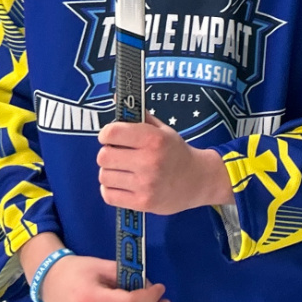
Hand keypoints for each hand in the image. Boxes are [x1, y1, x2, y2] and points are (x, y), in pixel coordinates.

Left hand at [97, 114, 232, 214]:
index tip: (111, 136)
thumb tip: (118, 98)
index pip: (112, 133)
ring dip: (110, 172)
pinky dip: (110, 189)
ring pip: (104, 176)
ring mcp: (145, 184)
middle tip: (119, 154)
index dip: (106, 134)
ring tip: (123, 170)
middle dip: (108, 153)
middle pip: (104, 156)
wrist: (198, 181)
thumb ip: (140, 117)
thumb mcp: (164, 131)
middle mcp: (149, 161)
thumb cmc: (177, 153)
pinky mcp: (142, 202)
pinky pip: (108, 195)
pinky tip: (122, 184)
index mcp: (154, 139)